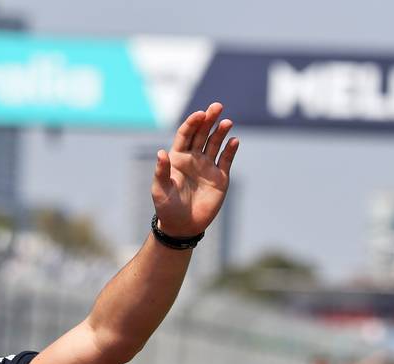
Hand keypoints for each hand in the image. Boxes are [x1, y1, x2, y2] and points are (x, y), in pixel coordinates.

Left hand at [151, 102, 238, 237]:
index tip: (199, 114)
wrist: (182, 227)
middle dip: (209, 119)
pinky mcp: (220, 178)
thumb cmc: (167, 208)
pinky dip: (230, 150)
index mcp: (178, 158)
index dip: (192, 123)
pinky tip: (234, 141)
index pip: (186, 134)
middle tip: (217, 106)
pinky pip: (226, 160)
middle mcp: (194, 158)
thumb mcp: (160, 190)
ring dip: (221, 132)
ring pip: (215, 143)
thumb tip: (161, 152)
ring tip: (227, 122)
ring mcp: (208, 167)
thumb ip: (161, 171)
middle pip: (202, 133)